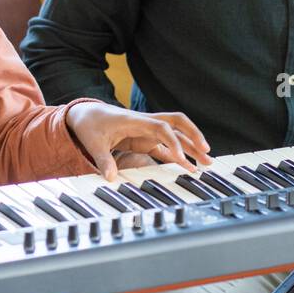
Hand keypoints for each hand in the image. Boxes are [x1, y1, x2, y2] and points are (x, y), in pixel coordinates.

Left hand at [65, 102, 213, 180]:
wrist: (86, 115)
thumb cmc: (91, 125)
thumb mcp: (93, 142)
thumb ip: (102, 160)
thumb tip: (110, 178)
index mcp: (135, 121)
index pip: (161, 127)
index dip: (172, 141)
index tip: (180, 157)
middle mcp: (146, 123)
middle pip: (177, 123)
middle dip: (193, 135)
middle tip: (206, 151)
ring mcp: (148, 131)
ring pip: (176, 134)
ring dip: (191, 146)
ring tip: (206, 161)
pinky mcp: (146, 140)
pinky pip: (167, 147)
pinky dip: (179, 155)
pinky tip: (189, 167)